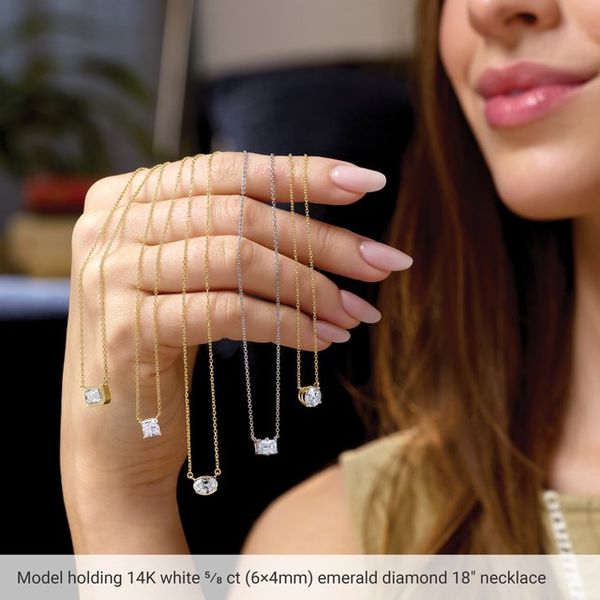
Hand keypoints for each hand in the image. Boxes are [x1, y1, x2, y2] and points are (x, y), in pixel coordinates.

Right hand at [60, 152, 412, 551]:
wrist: (115, 432)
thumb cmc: (167, 344)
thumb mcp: (192, 277)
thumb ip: (232, 238)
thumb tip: (333, 232)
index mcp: (130, 198)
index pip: (230, 170)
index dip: (303, 174)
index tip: (369, 184)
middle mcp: (113, 224)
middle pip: (242, 215)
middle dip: (324, 241)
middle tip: (384, 264)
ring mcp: (114, 273)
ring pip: (238, 259)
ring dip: (311, 287)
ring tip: (356, 313)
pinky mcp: (126, 327)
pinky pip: (226, 311)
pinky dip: (284, 323)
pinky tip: (322, 338)